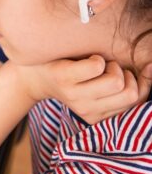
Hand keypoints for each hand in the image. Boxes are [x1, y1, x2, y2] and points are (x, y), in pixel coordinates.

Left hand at [16, 56, 151, 123]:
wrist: (32, 70)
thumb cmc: (72, 73)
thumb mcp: (99, 82)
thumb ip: (127, 80)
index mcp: (99, 115)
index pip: (137, 100)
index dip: (141, 81)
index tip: (127, 71)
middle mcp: (87, 110)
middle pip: (130, 93)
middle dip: (124, 74)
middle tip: (106, 68)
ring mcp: (75, 96)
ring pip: (117, 81)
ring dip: (111, 65)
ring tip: (95, 65)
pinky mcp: (64, 79)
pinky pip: (97, 66)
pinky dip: (96, 58)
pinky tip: (85, 60)